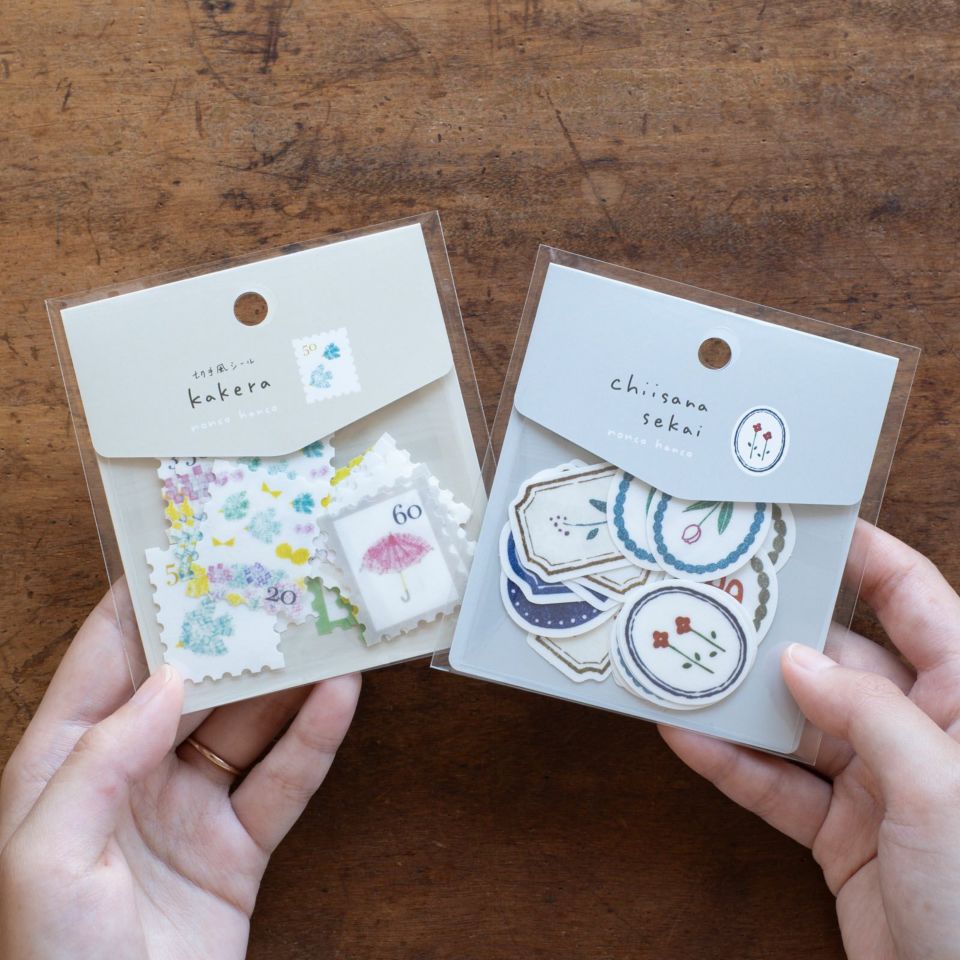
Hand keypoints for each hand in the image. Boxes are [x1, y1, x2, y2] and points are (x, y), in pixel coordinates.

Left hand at [0, 586, 359, 959]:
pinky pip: (283, 781)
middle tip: (273, 577)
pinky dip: (315, 739)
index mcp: (64, 766)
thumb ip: (101, 756)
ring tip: (322, 626)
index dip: (141, 601)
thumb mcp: (45, 854)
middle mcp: (130, 775)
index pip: (104, 661)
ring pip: (246, 723)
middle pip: (191, 682)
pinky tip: (340, 697)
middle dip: (231, 630)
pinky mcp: (238, 847)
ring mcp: (188, 810)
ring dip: (285, 677)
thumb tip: (168, 678)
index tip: (183, 548)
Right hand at [660, 521, 959, 959]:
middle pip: (837, 658)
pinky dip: (733, 764)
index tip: (805, 524)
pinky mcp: (844, 831)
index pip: (913, 599)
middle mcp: (921, 728)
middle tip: (714, 592)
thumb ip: (869, 713)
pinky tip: (688, 735)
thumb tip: (798, 660)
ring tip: (682, 660)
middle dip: (774, 630)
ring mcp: (880, 781)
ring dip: (740, 700)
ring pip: (797, 722)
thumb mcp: (941, 788)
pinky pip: (779, 785)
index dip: (864, 553)